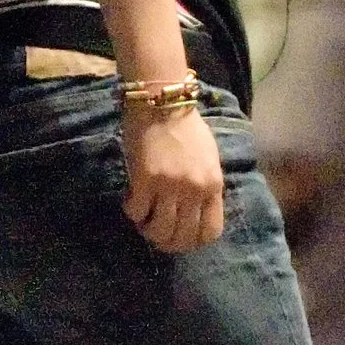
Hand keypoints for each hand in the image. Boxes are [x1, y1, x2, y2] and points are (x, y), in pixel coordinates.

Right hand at [121, 101, 222, 251]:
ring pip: (158, 230)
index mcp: (213, 185)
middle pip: (182, 237)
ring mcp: (169, 186)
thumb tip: (196, 211)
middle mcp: (194, 190)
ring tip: (143, 220)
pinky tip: (131, 202)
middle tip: (156, 233)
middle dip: (168, 242)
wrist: (162, 102)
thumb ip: (206, 185)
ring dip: (148, 230)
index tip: (180, 237)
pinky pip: (137, 212)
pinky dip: (132, 212)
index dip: (193, 242)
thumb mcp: (208, 158)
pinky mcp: (144, 180)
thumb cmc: (186, 127)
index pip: (210, 232)